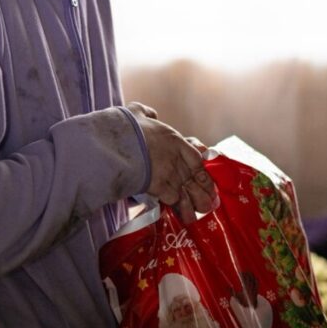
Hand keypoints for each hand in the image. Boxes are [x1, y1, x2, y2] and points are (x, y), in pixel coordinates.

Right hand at [125, 102, 217, 222]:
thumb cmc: (127, 127)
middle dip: (203, 192)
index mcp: (175, 141)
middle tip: (209, 203)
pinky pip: (172, 199)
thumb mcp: (137, 113)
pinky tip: (180, 215)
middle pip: (195, 178)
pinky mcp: (160, 187)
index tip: (205, 178)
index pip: (196, 157)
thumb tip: (151, 114)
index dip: (202, 170)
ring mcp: (169, 174)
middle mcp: (176, 159)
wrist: (118, 143)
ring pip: (187, 192)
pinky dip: (176, 207)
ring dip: (193, 205)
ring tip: (197, 214)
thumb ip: (146, 113)